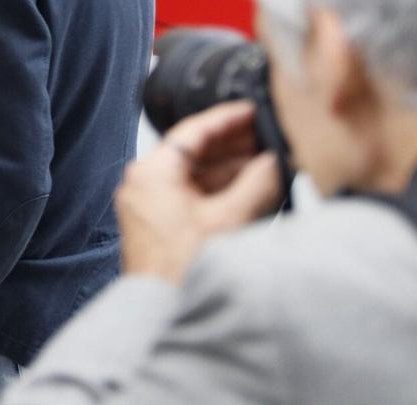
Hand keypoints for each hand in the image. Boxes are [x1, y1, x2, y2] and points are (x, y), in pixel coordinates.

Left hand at [117, 99, 284, 283]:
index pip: (191, 130)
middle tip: (265, 134)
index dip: (226, 118)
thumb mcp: (230, 219)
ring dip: (230, 168)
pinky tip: (249, 189)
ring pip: (195, 174)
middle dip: (232, 145)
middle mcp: (144, 183)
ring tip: (266, 160)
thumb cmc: (183, 268)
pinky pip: (191, 195)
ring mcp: (149, 204)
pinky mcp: (159, 224)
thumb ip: (257, 184)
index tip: (249, 109)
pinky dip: (219, 190)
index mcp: (151, 172)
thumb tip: (275, 161)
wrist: (163, 309)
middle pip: (193, 151)